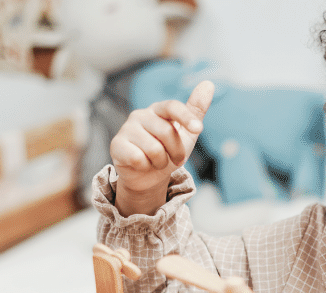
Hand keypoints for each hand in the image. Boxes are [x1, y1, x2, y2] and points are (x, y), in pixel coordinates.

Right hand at [109, 80, 214, 214]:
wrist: (148, 176)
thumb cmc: (168, 151)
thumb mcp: (186, 133)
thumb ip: (195, 110)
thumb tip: (208, 83)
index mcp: (158, 110)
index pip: (172, 107)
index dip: (186, 117)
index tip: (198, 129)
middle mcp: (141, 115)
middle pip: (167, 132)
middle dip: (177, 152)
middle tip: (176, 159)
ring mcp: (127, 129)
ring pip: (154, 149)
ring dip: (161, 162)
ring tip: (156, 162)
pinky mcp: (116, 144)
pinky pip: (138, 158)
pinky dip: (145, 167)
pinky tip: (142, 165)